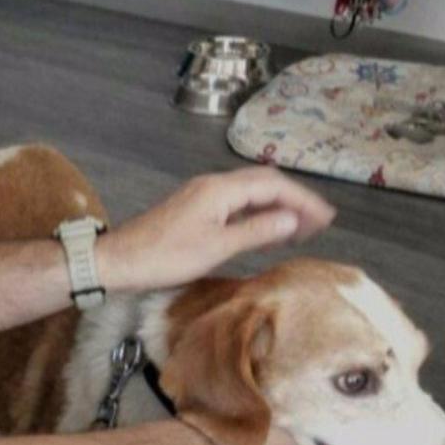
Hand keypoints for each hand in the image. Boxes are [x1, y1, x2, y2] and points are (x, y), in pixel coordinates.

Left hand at [98, 167, 335, 292]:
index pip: (273, 185)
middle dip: (294, 200)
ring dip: (276, 207)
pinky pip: (235, 205)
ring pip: (249, 194)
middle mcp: (212, 185)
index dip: (303, 200)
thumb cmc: (165, 257)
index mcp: (220, 189)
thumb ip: (257, 231)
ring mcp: (202, 196)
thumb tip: (294, 219)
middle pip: (264, 183)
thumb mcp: (217, 247)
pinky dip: (256, 215)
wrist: (118, 261)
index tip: (327, 217)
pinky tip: (265, 232)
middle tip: (318, 223)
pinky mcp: (194, 209)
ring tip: (300, 229)